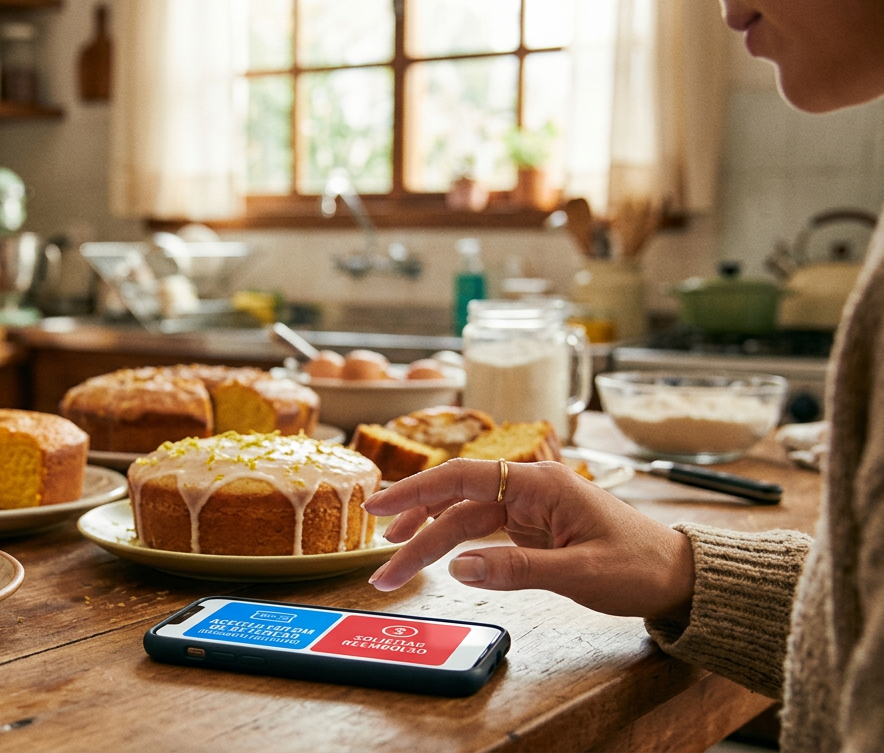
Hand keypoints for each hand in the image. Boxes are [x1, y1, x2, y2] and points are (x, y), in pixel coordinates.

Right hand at [364, 458, 694, 619]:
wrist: (677, 576)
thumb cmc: (640, 566)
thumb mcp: (580, 572)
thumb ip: (518, 569)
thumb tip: (459, 568)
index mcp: (541, 483)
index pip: (463, 478)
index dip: (415, 492)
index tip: (379, 508)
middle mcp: (530, 488)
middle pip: (456, 504)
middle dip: (414, 532)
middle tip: (382, 567)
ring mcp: (529, 508)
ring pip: (463, 520)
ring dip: (428, 542)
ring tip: (394, 567)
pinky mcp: (531, 528)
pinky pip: (480, 531)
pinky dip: (453, 545)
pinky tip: (432, 556)